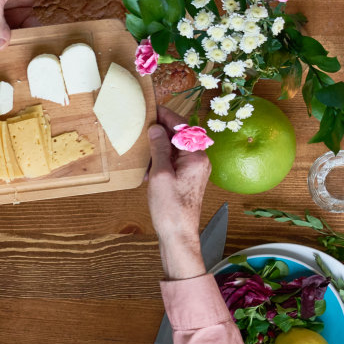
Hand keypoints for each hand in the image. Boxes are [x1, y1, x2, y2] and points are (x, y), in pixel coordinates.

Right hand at [145, 107, 211, 279]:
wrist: (178, 235)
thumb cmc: (170, 208)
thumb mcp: (160, 174)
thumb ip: (159, 148)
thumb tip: (156, 128)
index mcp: (197, 156)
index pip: (183, 127)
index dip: (167, 116)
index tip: (152, 108)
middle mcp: (200, 160)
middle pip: (181, 136)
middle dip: (162, 130)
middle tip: (143, 124)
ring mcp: (195, 170)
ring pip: (177, 149)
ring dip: (160, 146)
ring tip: (143, 145)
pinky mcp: (188, 179)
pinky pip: (175, 161)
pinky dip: (161, 159)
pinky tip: (148, 166)